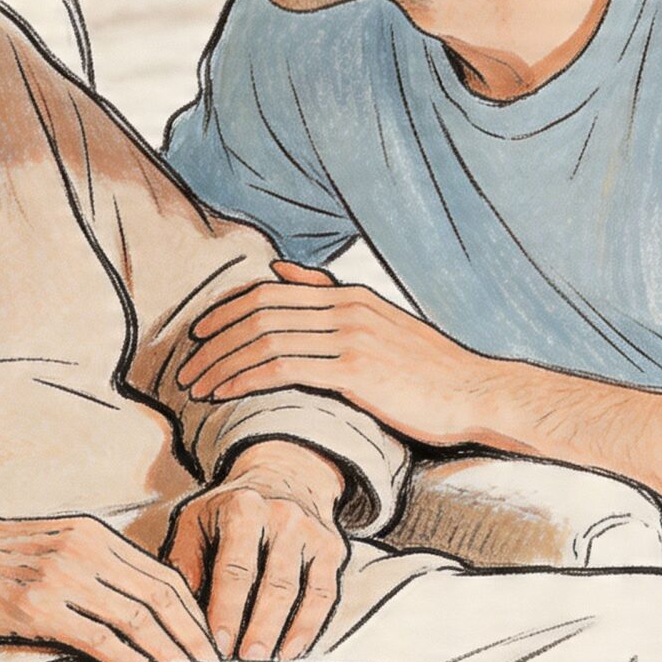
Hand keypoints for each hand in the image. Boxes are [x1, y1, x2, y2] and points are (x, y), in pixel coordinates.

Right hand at [0, 505, 218, 661]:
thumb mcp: (46, 551)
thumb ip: (89, 572)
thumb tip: (131, 613)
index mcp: (91, 534)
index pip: (162, 575)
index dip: (194, 613)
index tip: (210, 645)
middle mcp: (84, 548)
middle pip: (162, 596)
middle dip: (194, 637)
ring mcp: (61, 575)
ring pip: (138, 618)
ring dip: (170, 654)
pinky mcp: (35, 605)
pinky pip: (100, 638)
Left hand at [165, 439, 349, 660]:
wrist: (283, 474)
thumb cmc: (229, 508)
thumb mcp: (196, 520)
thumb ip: (185, 563)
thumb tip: (182, 614)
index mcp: (243, 508)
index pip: (236, 566)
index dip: (227, 608)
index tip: (218, 643)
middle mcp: (283, 517)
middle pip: (274, 582)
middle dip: (260, 626)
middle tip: (244, 660)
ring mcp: (312, 533)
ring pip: (304, 590)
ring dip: (285, 630)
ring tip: (267, 660)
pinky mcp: (332, 548)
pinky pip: (326, 594)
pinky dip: (311, 625)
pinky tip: (293, 649)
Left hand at [177, 260, 505, 447]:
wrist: (476, 393)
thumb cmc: (429, 368)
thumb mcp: (379, 320)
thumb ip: (329, 294)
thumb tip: (281, 269)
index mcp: (348, 295)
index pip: (269, 293)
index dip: (226, 312)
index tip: (199, 336)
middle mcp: (345, 308)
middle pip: (259, 313)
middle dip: (215, 340)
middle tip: (185, 366)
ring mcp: (350, 337)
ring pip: (264, 340)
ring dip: (222, 363)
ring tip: (195, 386)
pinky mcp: (354, 370)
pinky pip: (283, 368)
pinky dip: (245, 378)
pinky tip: (224, 393)